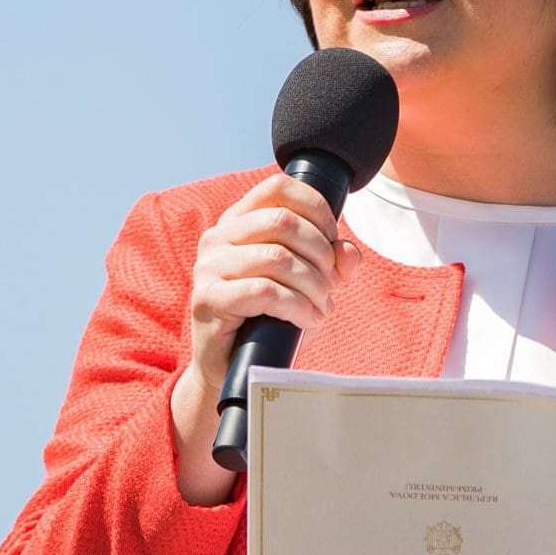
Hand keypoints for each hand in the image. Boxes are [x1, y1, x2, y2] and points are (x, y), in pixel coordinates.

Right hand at [183, 173, 351, 389]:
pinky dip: (296, 306)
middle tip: (331, 283)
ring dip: (313, 285)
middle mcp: (218, 237)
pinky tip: (307, 319)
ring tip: (321, 307)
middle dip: (320, 253)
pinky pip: (264, 291)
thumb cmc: (270, 319)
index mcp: (238, 222)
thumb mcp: (307, 284)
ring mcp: (208, 267)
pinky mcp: (208, 299)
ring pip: (277, 258)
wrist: (234, 367)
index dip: (316, 208)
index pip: (278, 188)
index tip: (332, 240)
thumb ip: (330, 262)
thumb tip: (348, 253)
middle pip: (283, 221)